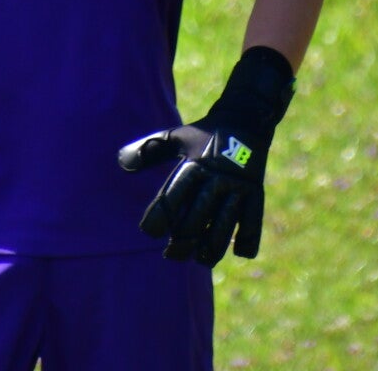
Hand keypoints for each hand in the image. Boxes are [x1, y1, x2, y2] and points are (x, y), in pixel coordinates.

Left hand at [117, 45, 295, 266]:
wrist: (245, 118)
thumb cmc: (204, 134)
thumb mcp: (176, 136)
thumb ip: (150, 151)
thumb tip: (122, 162)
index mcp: (195, 165)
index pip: (173, 197)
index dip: (159, 218)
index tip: (149, 231)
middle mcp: (216, 178)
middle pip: (197, 218)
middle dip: (182, 242)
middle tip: (171, 253)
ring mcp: (238, 187)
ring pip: (224, 226)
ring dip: (211, 249)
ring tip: (201, 259)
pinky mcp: (255, 193)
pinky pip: (252, 223)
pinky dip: (246, 242)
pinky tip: (237, 253)